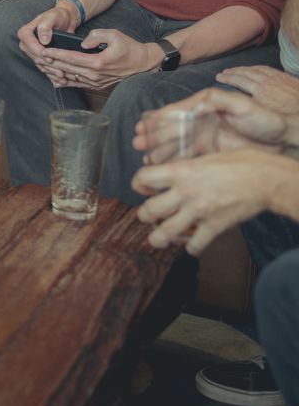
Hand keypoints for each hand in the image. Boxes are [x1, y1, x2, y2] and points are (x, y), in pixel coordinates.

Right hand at [16, 3, 78, 82]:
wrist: (64, 20)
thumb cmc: (58, 16)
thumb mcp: (52, 17)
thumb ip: (45, 26)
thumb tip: (43, 40)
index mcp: (25, 33)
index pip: (29, 46)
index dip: (39, 53)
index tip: (49, 58)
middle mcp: (26, 43)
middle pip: (35, 57)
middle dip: (48, 66)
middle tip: (60, 71)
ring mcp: (33, 52)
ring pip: (40, 65)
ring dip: (51, 72)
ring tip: (62, 77)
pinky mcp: (40, 57)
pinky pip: (44, 68)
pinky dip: (52, 74)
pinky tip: (60, 79)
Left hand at [29, 28, 159, 90]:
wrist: (142, 64)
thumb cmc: (129, 48)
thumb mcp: (115, 35)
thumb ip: (97, 35)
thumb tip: (82, 43)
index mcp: (98, 63)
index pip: (71, 58)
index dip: (55, 54)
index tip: (43, 50)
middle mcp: (94, 75)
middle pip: (66, 69)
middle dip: (50, 63)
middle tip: (36, 56)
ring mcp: (94, 82)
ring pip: (68, 77)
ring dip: (55, 71)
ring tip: (42, 64)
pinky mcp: (95, 85)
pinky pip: (75, 84)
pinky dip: (63, 79)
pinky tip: (53, 75)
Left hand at [132, 149, 298, 254]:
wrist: (267, 179)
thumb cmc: (241, 162)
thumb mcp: (206, 156)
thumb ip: (186, 167)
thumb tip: (172, 173)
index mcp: (181, 172)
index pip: (142, 179)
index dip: (139, 184)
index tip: (144, 189)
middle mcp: (185, 192)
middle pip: (148, 211)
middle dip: (144, 215)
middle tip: (149, 215)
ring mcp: (198, 211)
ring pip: (164, 233)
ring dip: (158, 237)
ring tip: (159, 237)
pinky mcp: (214, 226)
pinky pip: (195, 245)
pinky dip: (191, 248)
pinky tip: (192, 244)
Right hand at [133, 87, 288, 159]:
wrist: (282, 142)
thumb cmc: (266, 120)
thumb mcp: (243, 105)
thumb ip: (218, 100)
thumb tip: (196, 103)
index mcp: (206, 106)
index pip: (177, 112)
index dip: (158, 119)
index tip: (143, 127)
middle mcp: (201, 121)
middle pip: (172, 129)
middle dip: (153, 137)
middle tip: (138, 145)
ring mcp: (204, 137)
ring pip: (175, 144)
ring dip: (159, 151)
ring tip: (146, 159)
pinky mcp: (209, 152)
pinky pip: (186, 157)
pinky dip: (172, 161)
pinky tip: (160, 166)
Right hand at [217, 65, 298, 115]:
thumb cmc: (283, 118)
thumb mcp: (260, 113)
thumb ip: (245, 103)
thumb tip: (230, 98)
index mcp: (259, 89)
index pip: (239, 80)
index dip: (227, 78)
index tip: (218, 77)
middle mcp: (267, 82)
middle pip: (246, 73)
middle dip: (233, 71)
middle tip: (224, 72)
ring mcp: (278, 79)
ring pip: (257, 69)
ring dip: (244, 68)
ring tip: (236, 69)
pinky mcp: (287, 79)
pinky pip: (269, 69)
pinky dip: (259, 67)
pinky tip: (256, 68)